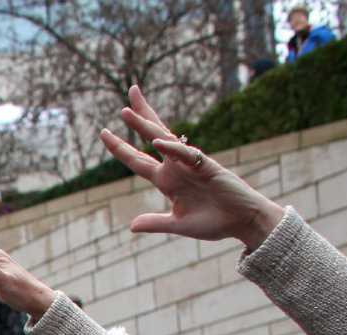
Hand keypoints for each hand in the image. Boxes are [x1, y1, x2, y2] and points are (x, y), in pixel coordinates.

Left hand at [100, 85, 284, 249]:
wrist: (242, 222)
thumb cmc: (214, 222)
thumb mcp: (178, 224)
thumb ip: (155, 223)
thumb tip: (131, 226)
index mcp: (166, 182)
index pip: (138, 161)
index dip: (121, 148)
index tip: (104, 133)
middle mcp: (175, 168)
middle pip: (152, 137)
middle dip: (138, 118)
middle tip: (127, 96)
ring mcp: (189, 165)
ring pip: (164, 140)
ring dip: (145, 126)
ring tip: (127, 111)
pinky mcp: (207, 167)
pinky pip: (186, 155)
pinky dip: (172, 149)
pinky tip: (157, 142)